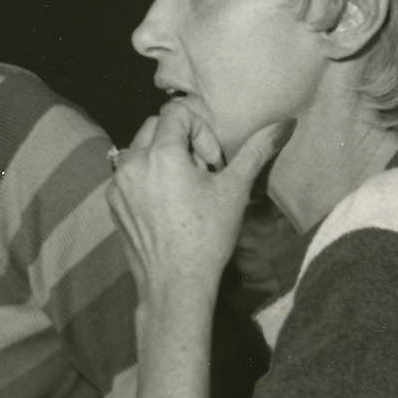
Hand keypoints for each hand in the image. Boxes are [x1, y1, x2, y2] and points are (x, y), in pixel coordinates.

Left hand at [107, 103, 291, 318]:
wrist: (175, 284)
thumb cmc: (207, 238)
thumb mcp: (235, 190)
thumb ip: (256, 151)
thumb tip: (285, 124)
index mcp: (160, 154)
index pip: (175, 112)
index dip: (200, 130)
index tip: (212, 162)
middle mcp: (132, 163)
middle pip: (155, 127)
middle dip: (181, 141)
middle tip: (201, 173)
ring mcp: (118, 184)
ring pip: (140, 149)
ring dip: (163, 158)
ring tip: (185, 190)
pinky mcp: (113, 203)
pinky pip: (129, 174)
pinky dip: (148, 178)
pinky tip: (168, 206)